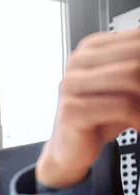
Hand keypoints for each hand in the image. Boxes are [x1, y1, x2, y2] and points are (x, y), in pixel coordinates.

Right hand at [37, 29, 139, 187]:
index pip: (136, 37)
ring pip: (130, 75)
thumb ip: (138, 69)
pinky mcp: (72, 109)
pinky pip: (122, 105)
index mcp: (90, 48)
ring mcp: (71, 84)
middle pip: (136, 53)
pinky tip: (139, 126)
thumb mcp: (126, 88)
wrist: (70, 148)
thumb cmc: (99, 118)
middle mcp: (77, 61)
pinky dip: (139, 117)